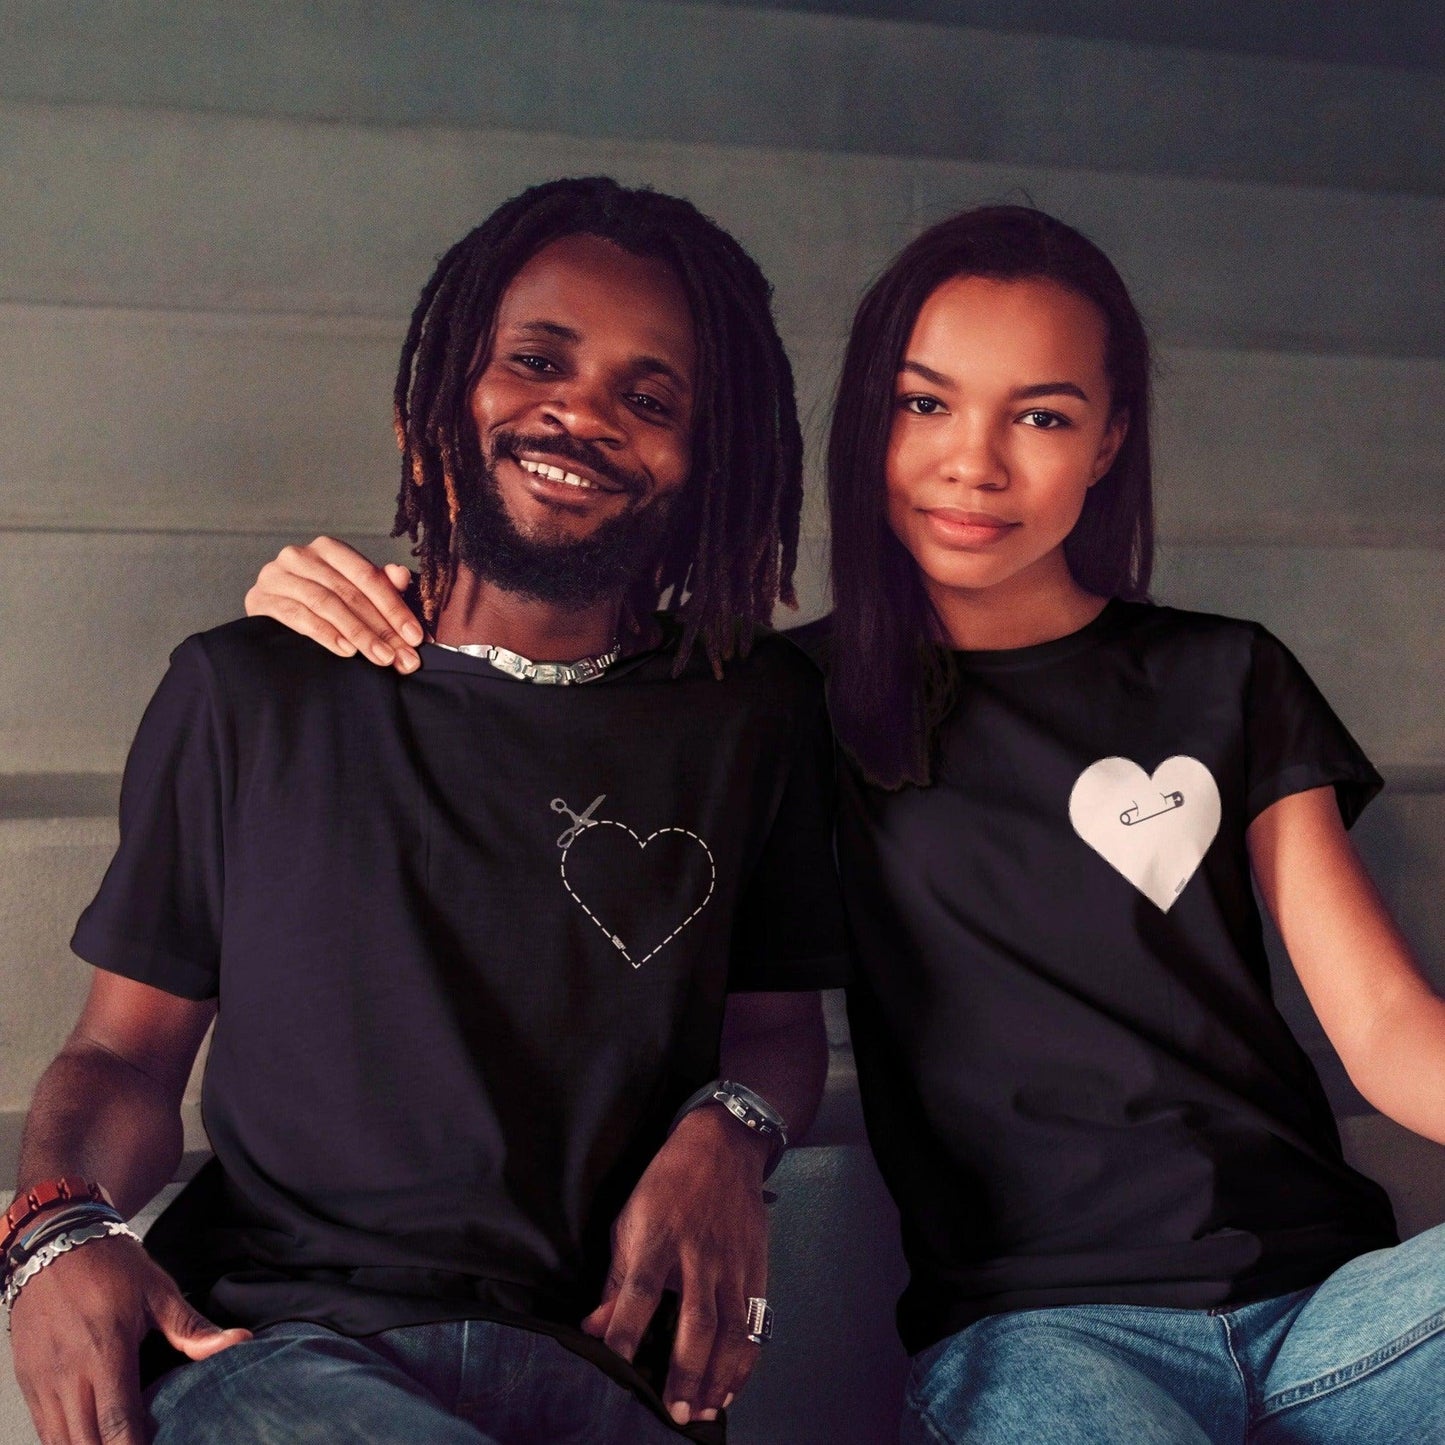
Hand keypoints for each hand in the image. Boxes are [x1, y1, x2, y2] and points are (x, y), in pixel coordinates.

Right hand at [10, 1234, 250, 1444]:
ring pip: (59, 1443)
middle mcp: (68, 1373)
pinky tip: (89, 1442)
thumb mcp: (158, 1291)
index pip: (118, 1420)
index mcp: (106, 1350)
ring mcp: (42, 1381)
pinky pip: (43, 1431)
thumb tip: (239, 1342)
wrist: (55, 1239)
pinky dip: (65, 1444)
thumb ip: (192, 1329)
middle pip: (85, 1442)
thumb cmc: (110, 1264)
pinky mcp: (28, 1382)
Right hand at [244, 537, 422, 671]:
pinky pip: (298, 616)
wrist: (272, 609)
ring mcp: (278, 576)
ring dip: (358, 634)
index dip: (395, 608)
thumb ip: (381, 585)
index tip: (416, 637)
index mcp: (329, 549)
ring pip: (326, 604)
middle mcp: (301, 556)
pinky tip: (346, 650)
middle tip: (403, 657)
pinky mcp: (261, 599)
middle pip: (349, 593)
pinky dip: (325, 634)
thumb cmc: (321, 600)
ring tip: (381, 658)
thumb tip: (401, 574)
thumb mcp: (355, 591)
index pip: (368, 577)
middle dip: (381, 628)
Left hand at [581, 1106, 769, 1426]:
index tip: (615, 1367)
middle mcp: (698, 1253)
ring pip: (730, 1327)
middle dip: (686, 1370)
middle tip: (675, 1411)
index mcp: (658, 1237)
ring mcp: (732, 1261)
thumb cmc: (667, 1183)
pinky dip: (744, 1358)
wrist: (723, 1146)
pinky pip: (753, 1320)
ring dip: (719, 1375)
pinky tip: (731, 1386)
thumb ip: (616, 1278)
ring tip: (704, 1409)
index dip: (625, 1332)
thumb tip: (593, 1328)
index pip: (638, 1293)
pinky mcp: (756, 1266)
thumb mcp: (630, 1219)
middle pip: (695, 1320)